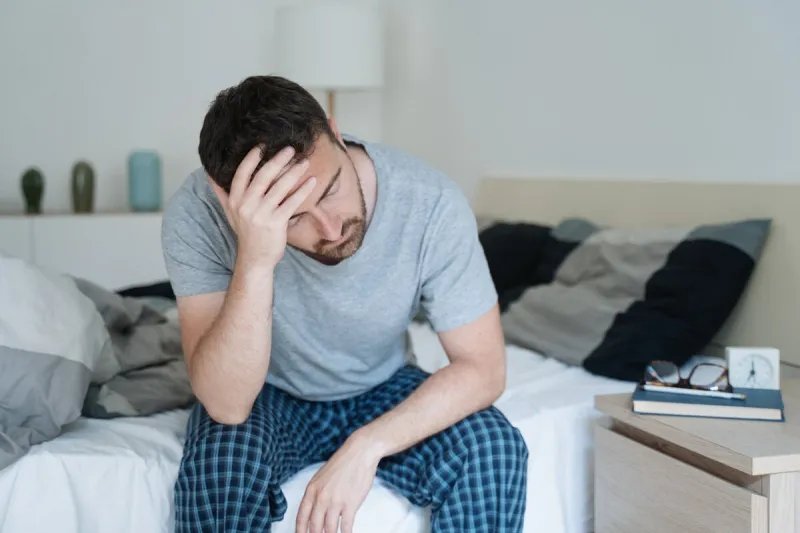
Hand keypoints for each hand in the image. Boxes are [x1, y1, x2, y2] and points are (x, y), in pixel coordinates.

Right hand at [210, 145, 315, 268]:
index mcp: (235, 200)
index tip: (263, 146)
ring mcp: (261, 214)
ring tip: (304, 162)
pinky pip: (291, 202)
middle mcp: (246, 205)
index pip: (242, 173)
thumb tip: (207, 174)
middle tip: (290, 149)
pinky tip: (312, 181)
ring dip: (293, 172)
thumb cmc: (246, 233)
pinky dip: (303, 191)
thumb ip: (222, 193)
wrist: (255, 258)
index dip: (252, 158)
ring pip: (279, 187)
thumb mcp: (230, 212)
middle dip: (278, 160)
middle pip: (263, 176)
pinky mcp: (276, 223)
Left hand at [296, 433, 382, 532]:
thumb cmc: (342, 464)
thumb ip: (317, 494)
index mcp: (312, 490)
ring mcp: (335, 501)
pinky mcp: (350, 504)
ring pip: (329, 529)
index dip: (300, 531)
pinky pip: (346, 526)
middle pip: (314, 527)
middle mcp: (321, 497)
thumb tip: (315, 512)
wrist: (359, 452)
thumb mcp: (322, 477)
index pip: (301, 517)